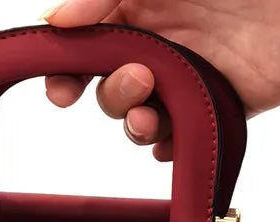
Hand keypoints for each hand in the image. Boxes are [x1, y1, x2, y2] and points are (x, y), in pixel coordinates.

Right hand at [42, 0, 279, 159]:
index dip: (68, 73)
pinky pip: (188, 139)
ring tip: (151, 115)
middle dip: (113, 98)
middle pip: (113, 94)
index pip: (88, 51)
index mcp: (138, 10)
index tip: (60, 88)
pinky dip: (173, 148)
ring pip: (145, 122)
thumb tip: (54, 23)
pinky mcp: (225, 104)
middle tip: (139, 80)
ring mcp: (192, 78)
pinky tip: (173, 139)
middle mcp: (161, 47)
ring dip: (137, 128)